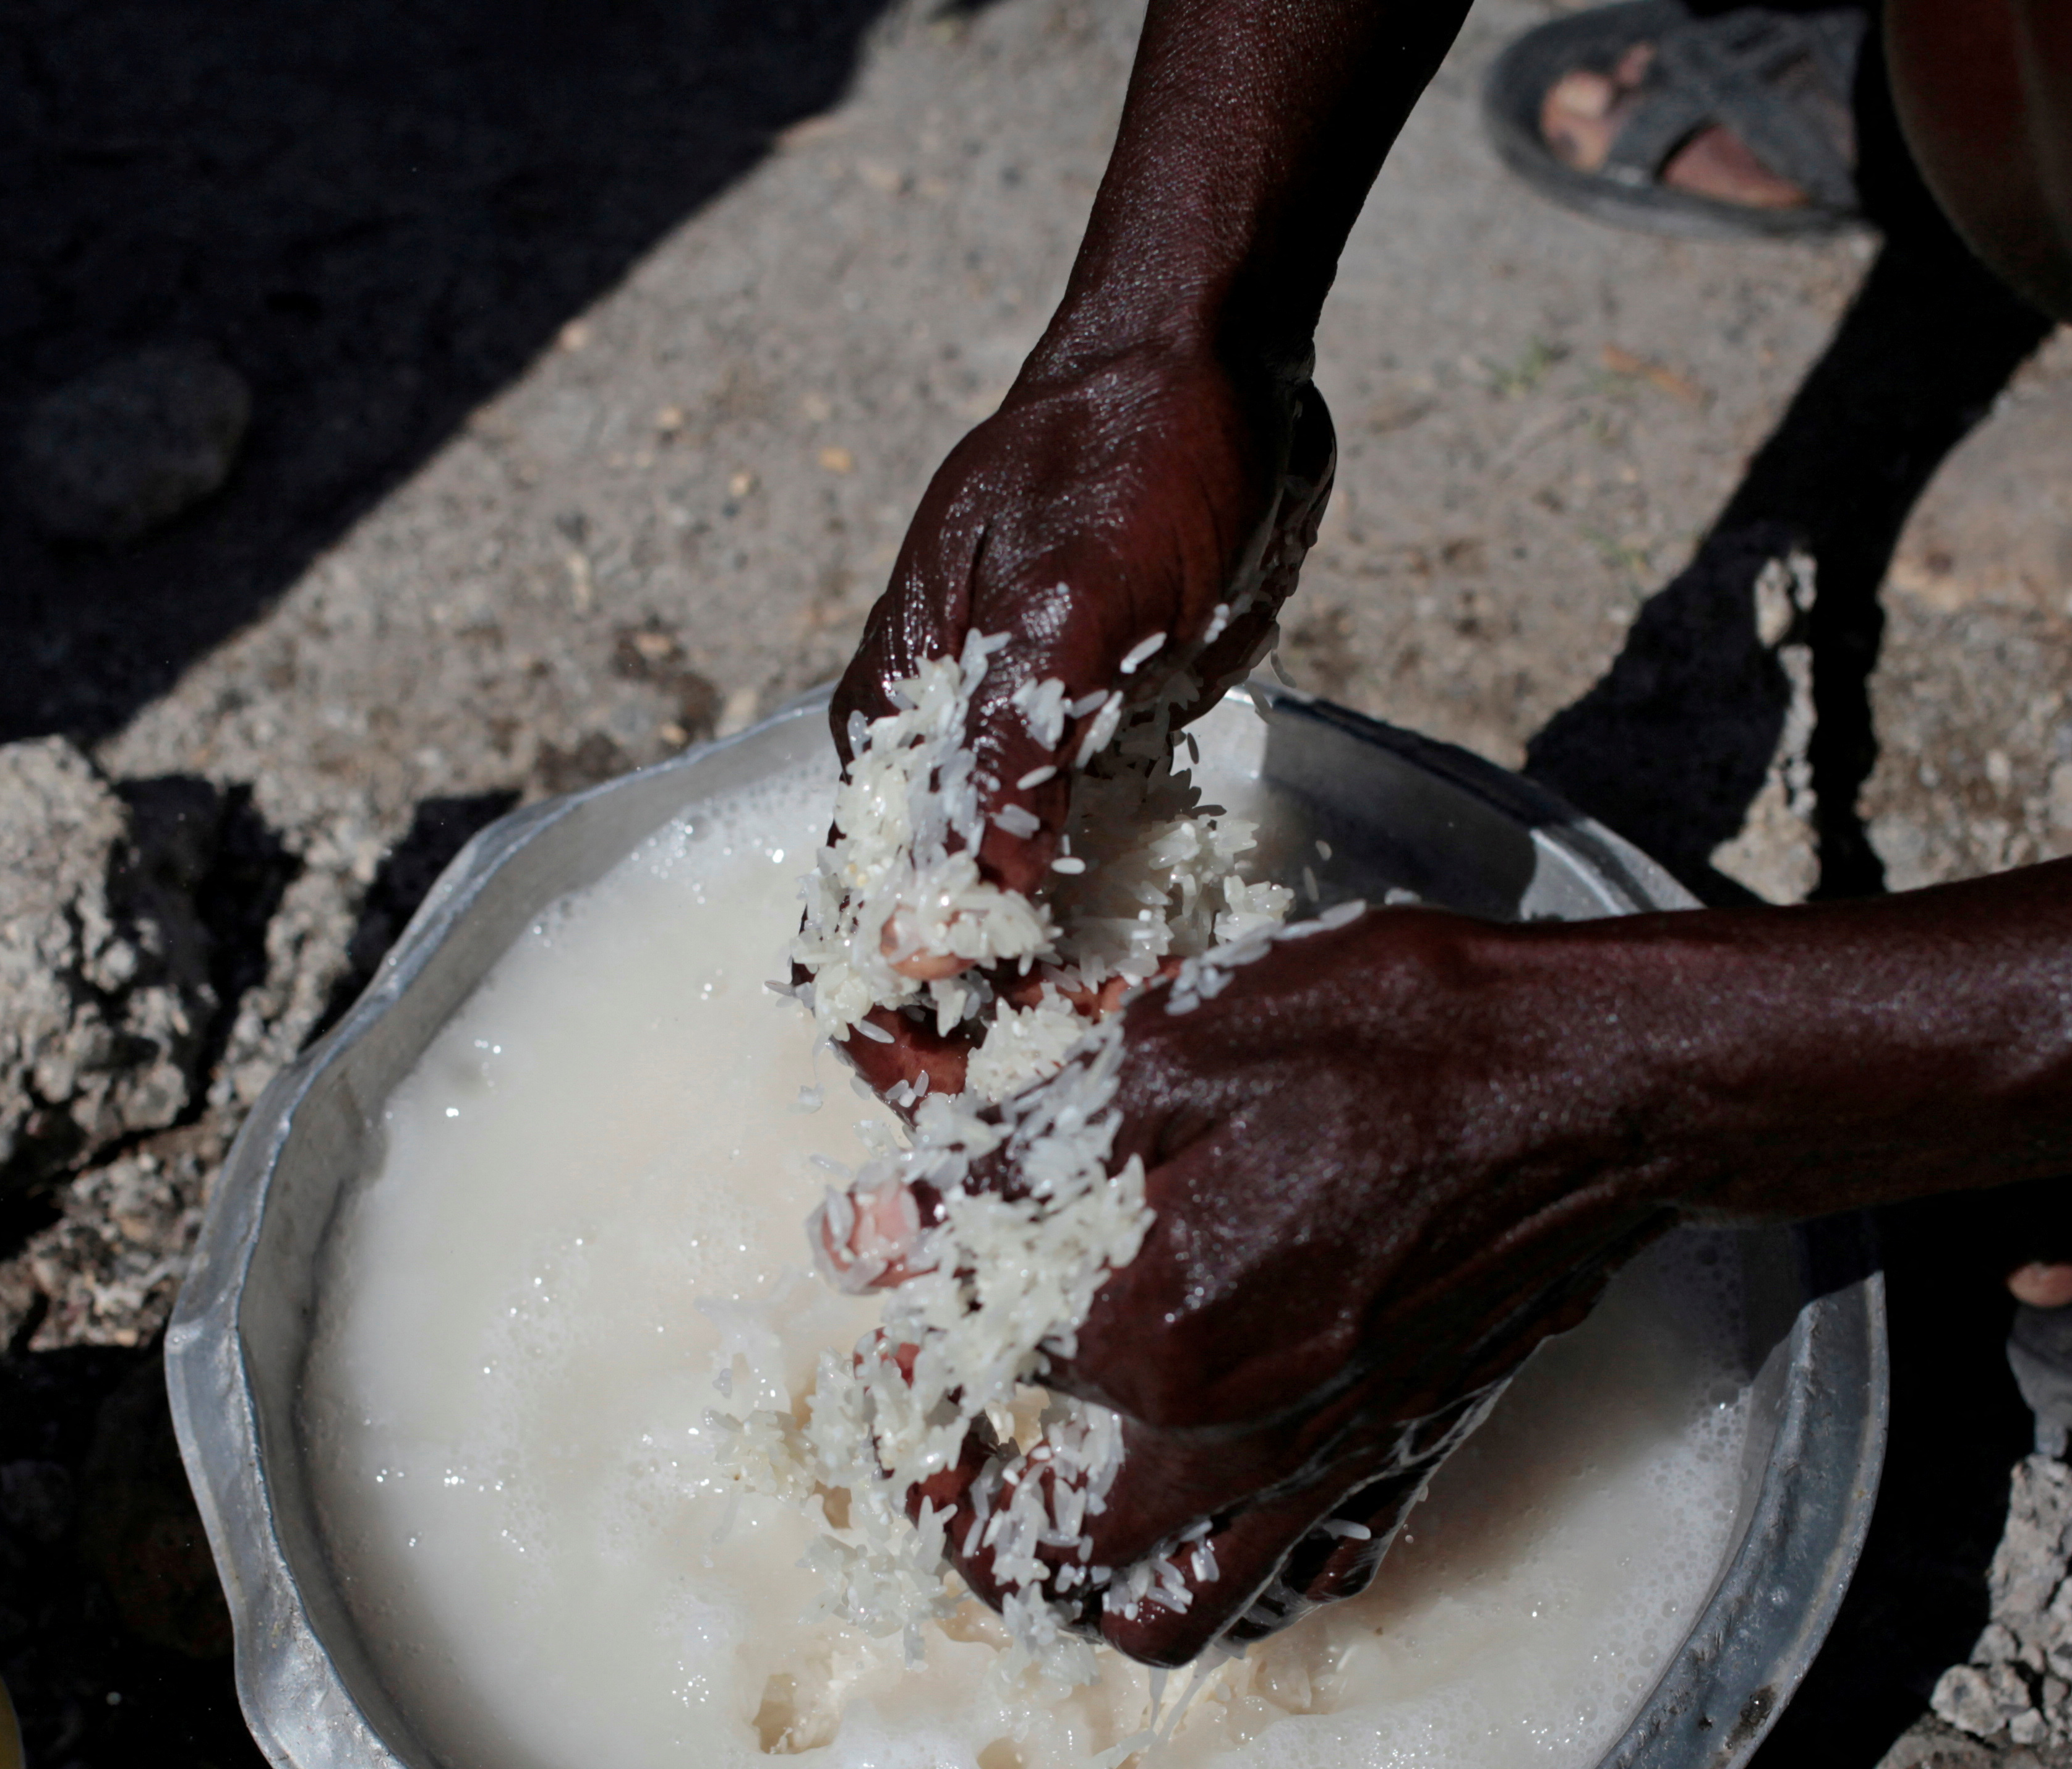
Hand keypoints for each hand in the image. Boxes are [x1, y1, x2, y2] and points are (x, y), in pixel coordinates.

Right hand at [820, 343, 1336, 1098]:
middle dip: (968, 1042)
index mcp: (895, 728)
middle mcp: (936, 758)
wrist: (1215, 357)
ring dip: (1040, 1004)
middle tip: (1057, 1107)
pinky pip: (1077, 875)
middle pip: (916, 946)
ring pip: (997, 924)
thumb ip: (1009, 758)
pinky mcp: (1093, 750)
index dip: (896, 1031)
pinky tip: (1148, 986)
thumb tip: (949, 921)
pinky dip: (1098, 940)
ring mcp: (1016, 760)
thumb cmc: (1133, 457)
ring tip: (1113, 1065)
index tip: (966, 1105)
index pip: (856, 925)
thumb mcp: (1071, 600)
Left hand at [908, 908, 1674, 1663]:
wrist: (1595, 1081)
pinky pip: (1299, 1588)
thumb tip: (859, 1237)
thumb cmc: (1392, 1043)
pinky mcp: (1404, 1466)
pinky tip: (1211, 1504)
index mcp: (1154, 1337)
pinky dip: (1237, 1579)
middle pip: (1046, 1569)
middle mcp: (1232, 1443)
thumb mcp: (1170, 1052)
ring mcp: (1327, 1472)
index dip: (916, 1341)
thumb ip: (1007, 1164)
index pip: (970, 1378)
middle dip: (968, 1532)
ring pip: (1173, 1621)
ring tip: (1062, 1510)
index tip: (907, 1308)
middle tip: (950, 1458)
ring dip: (1091, 1593)